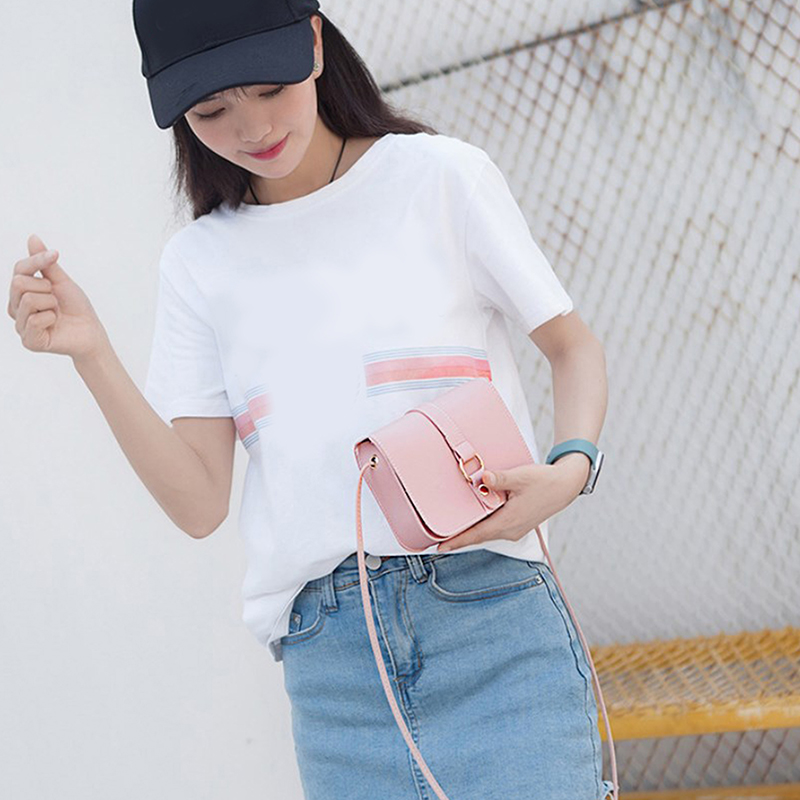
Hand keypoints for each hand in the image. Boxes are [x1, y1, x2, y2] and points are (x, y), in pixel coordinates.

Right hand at [9, 234, 109, 360]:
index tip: (56, 254)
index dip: (37, 260)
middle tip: (56, 299)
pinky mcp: (29, 341)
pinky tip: (55, 324)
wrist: (91, 331)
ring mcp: (20, 325)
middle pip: (18, 283)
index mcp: (21, 293)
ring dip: (51, 303)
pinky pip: (34, 320)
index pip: (19, 269)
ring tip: (56, 312)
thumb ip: (45, 263)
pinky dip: (51, 318)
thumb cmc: (76, 307)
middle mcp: (16, 308)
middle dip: (46, 287)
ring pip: (27, 300)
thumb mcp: (61, 281)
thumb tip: (33, 237)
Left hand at [436, 458, 587, 551]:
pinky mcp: (517, 523)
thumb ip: (500, 478)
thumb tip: (483, 477)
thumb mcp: (521, 477)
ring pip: (487, 532)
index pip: (477, 535)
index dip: (457, 541)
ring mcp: (515, 529)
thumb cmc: (545, 482)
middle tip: (438, 538)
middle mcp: (511, 530)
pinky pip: (495, 527)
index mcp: (509, 522)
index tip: (440, 547)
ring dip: (471, 531)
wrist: (565, 486)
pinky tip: (474, 517)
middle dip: (459, 537)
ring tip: (452, 529)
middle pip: (479, 536)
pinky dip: (482, 524)